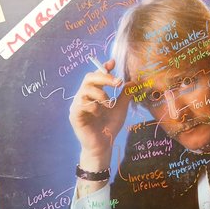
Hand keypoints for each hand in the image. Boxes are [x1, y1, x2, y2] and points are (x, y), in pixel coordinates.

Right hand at [69, 59, 131, 181]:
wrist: (103, 145)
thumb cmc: (110, 126)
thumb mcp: (121, 108)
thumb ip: (125, 94)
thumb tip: (135, 81)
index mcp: (94, 92)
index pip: (96, 75)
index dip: (103, 67)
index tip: (113, 63)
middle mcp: (84, 96)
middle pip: (89, 77)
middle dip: (104, 77)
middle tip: (118, 82)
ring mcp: (77, 105)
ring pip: (85, 90)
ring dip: (101, 95)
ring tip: (109, 105)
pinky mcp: (74, 115)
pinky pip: (81, 104)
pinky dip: (93, 106)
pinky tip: (98, 114)